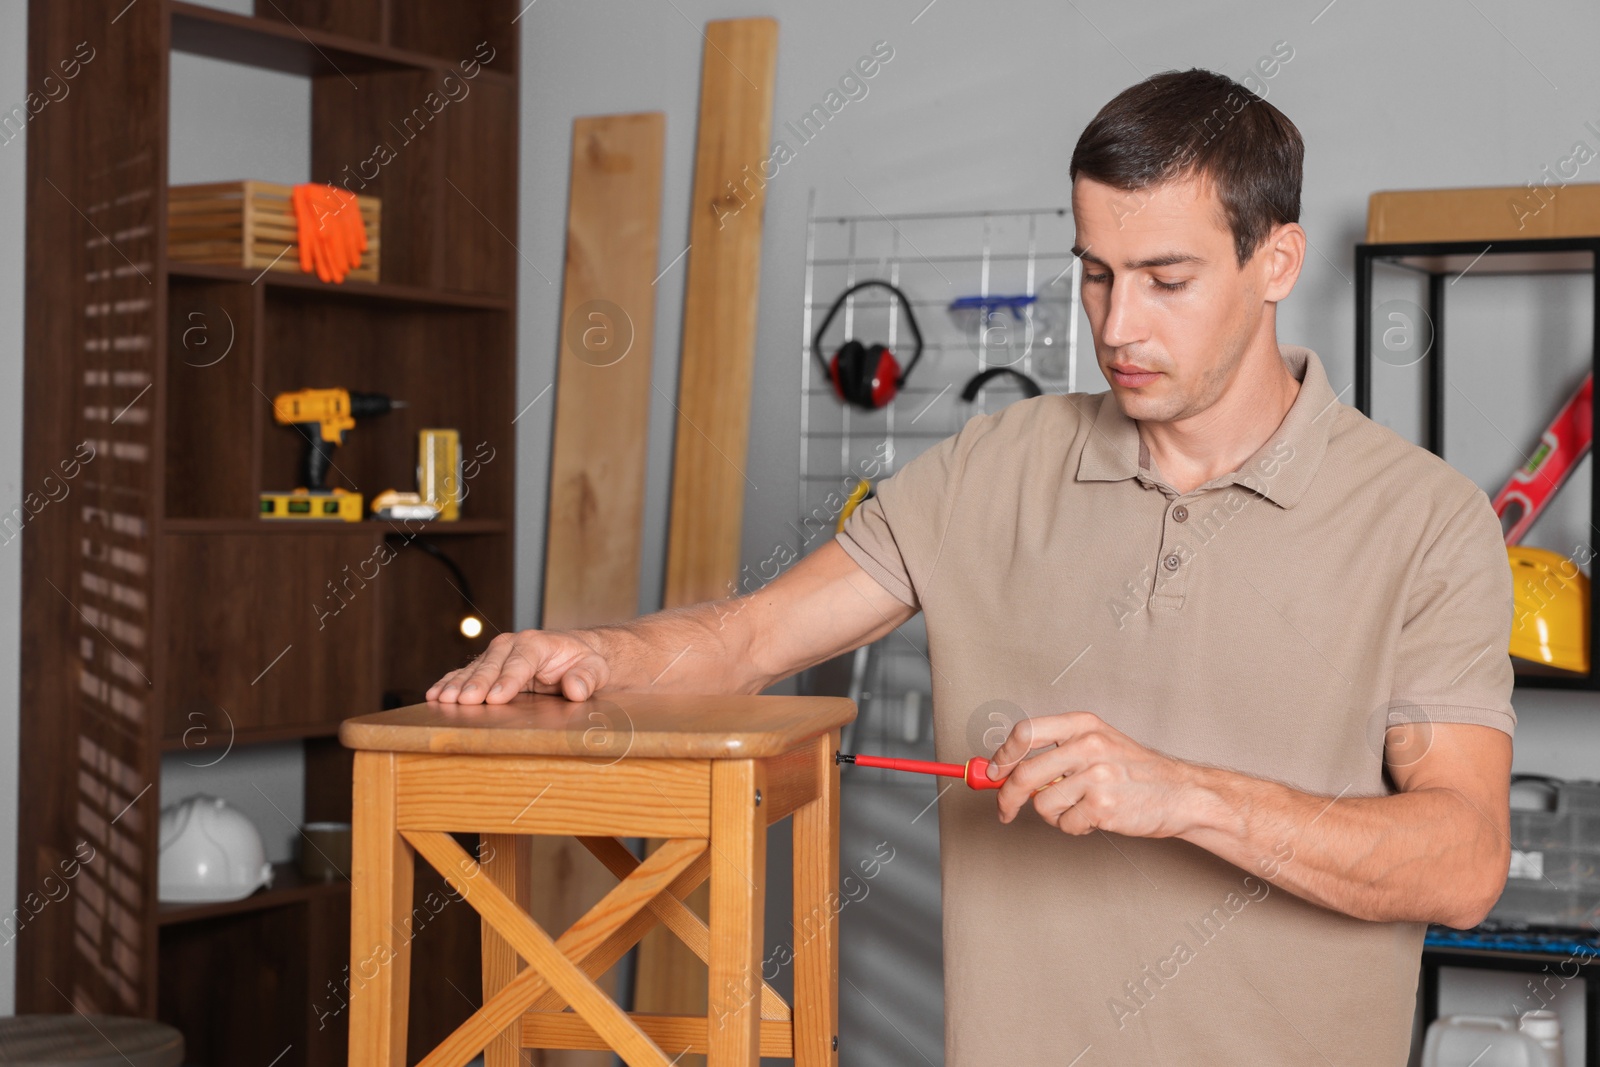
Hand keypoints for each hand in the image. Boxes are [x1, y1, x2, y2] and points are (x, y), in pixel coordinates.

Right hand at [426, 629, 609, 704]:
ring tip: (442, 700)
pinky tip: (434, 694)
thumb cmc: (585, 662)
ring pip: (474, 669)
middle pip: (492, 664)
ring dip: (458, 685)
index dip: (508, 680)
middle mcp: (514, 645)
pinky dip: (450, 682)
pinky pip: (465, 673)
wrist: (575, 653)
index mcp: (538, 644)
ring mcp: (497, 654)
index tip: (495, 698)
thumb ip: (587, 677)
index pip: (521, 662)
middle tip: (464, 701)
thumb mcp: (596, 669)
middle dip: (477, 683)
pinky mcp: (488, 666)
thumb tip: (575, 689)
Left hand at [989, 711, 1207, 837]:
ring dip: (1053, 814)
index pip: (1025, 732)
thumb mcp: (1098, 744)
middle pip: (1024, 774)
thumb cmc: (1135, 771)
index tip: (993, 772)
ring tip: (1078, 808)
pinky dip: (1074, 827)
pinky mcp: (1103, 807)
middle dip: (1007, 797)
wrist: (1181, 793)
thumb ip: (1055, 753)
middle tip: (1005, 810)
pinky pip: (1065, 824)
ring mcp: (1096, 776)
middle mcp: (1088, 745)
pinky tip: (1094, 818)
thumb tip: (1003, 769)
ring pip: (1042, 804)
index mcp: (1082, 724)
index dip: (1002, 755)